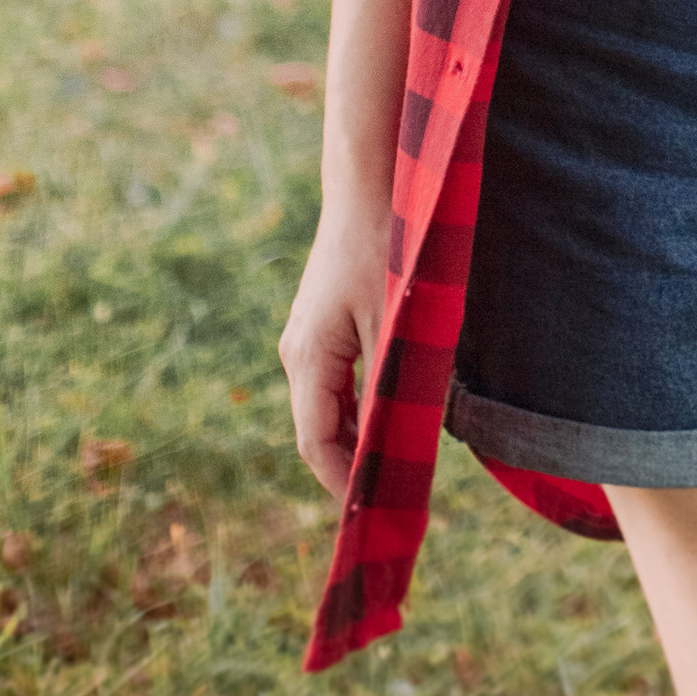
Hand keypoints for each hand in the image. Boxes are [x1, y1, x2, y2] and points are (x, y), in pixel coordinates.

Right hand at [280, 199, 392, 499]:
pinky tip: (390, 413)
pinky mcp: (323, 324)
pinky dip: (360, 405)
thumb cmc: (384, 246)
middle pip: (320, 431)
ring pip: (329, 407)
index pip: (317, 444)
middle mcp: (298, 354)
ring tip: (396, 466)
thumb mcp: (394, 318)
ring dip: (358, 436)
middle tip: (393, 498)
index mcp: (309, 358)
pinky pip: (337, 381)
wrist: (369, 184)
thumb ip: (391, 381)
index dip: (344, 483)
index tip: (375, 511)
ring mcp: (307, 339)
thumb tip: (397, 442)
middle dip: (352, 467)